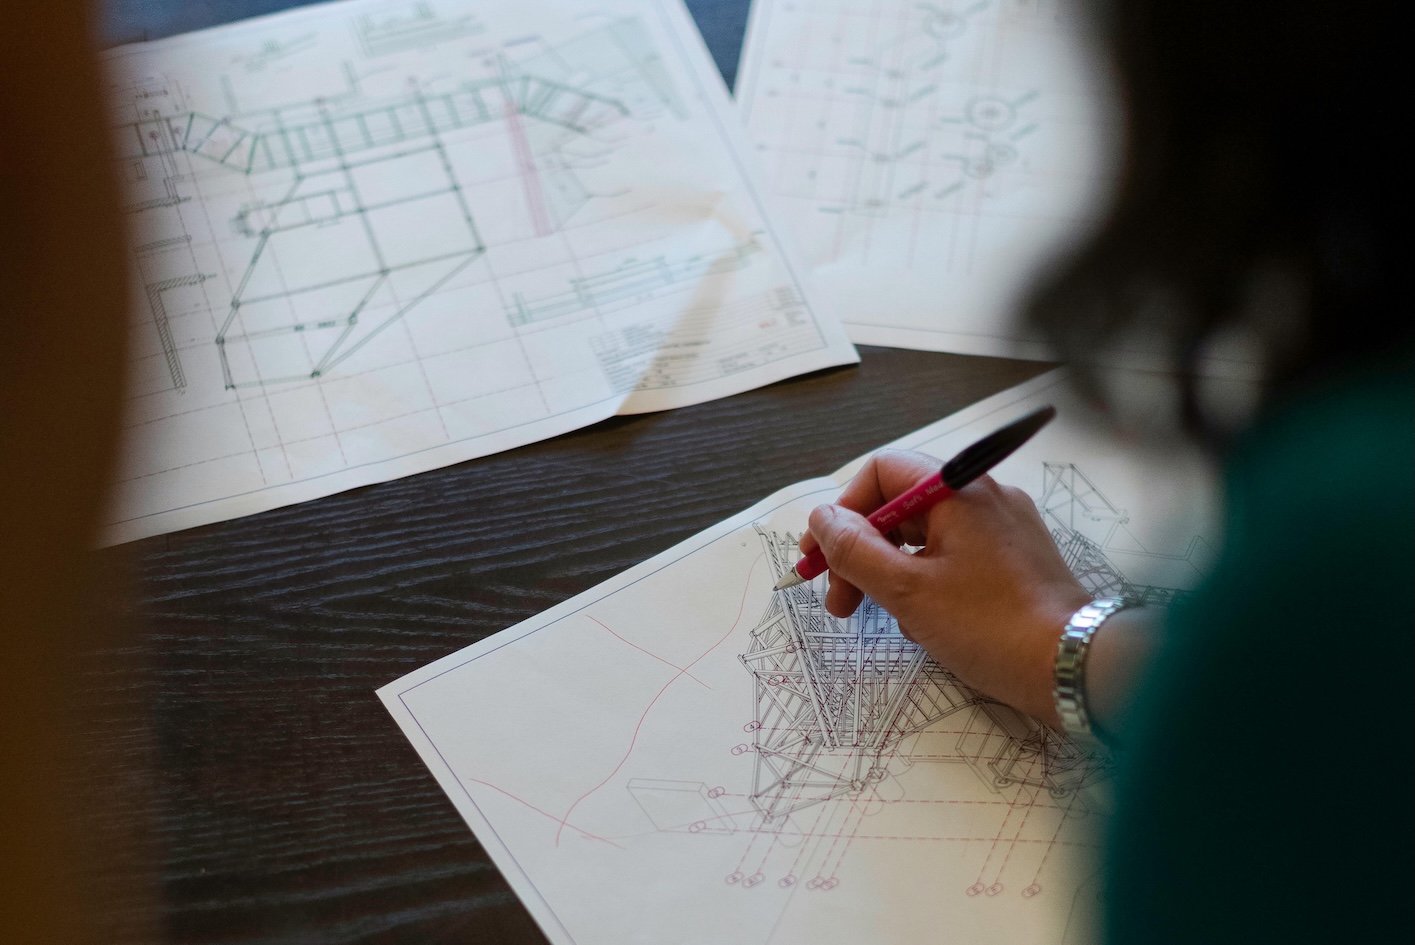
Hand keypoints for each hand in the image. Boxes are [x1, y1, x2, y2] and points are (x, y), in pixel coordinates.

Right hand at [800, 450, 1091, 725]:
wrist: (1073, 666)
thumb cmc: (991, 626)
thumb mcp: (906, 590)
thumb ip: (854, 550)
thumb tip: (822, 518)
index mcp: (957, 491)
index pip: (881, 473)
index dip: (842, 511)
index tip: (820, 555)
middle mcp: (984, 497)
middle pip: (901, 506)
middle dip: (861, 551)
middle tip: (838, 599)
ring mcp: (1004, 528)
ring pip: (926, 536)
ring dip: (891, 572)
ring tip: (880, 617)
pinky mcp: (1016, 559)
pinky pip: (955, 557)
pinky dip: (928, 582)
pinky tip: (924, 624)